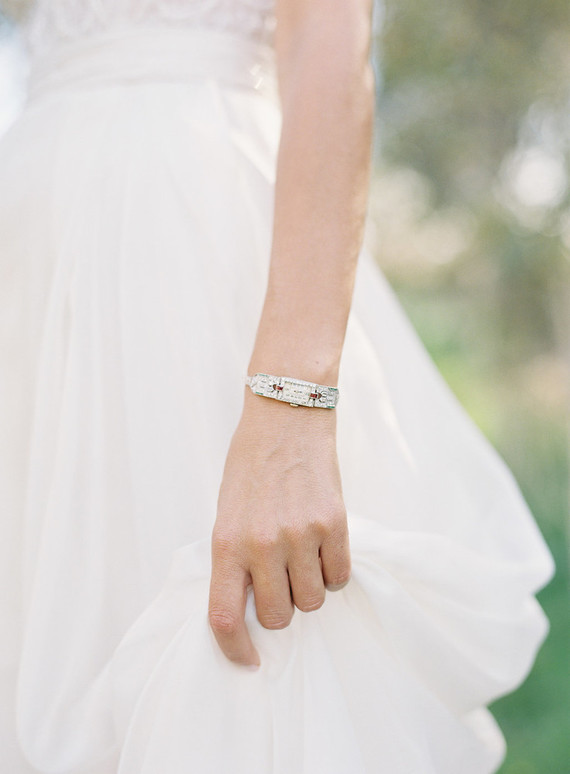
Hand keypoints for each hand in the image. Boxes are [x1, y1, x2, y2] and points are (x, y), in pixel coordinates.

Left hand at [208, 388, 351, 667]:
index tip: (248, 661)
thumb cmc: (250, 466)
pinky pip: (340, 576)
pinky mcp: (334, 523)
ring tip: (302, 555)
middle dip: (280, 608)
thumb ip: (235, 559)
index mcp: (226, 542)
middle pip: (278, 616)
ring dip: (308, 588)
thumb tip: (253, 606)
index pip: (224, 616)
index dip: (235, 649)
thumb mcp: (226, 512)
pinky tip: (322, 546)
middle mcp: (263, 544)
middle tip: (280, 580)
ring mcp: (301, 534)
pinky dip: (333, 571)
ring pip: (313, 601)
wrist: (285, 417)